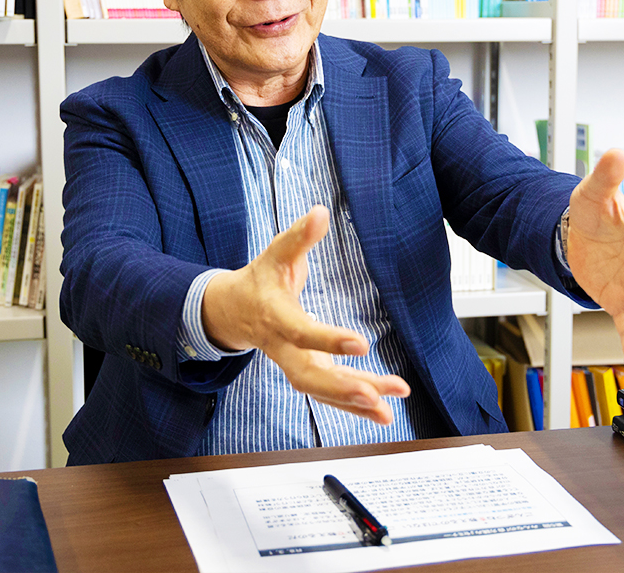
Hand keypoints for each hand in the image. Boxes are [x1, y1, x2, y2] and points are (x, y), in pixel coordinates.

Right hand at [201, 204, 410, 423]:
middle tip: (374, 396)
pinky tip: (384, 410)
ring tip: (389, 410)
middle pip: (308, 377)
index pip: (301, 332)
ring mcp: (295, 364)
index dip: (328, 340)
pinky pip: (330, 394)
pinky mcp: (308, 372)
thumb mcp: (275, 253)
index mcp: (276, 318)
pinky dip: (355, 405)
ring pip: (322, 392)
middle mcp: (283, 349)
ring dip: (355, 403)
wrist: (235, 311)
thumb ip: (299, 236)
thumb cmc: (261, 279)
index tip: (361, 343)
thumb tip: (320, 212)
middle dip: (341, 388)